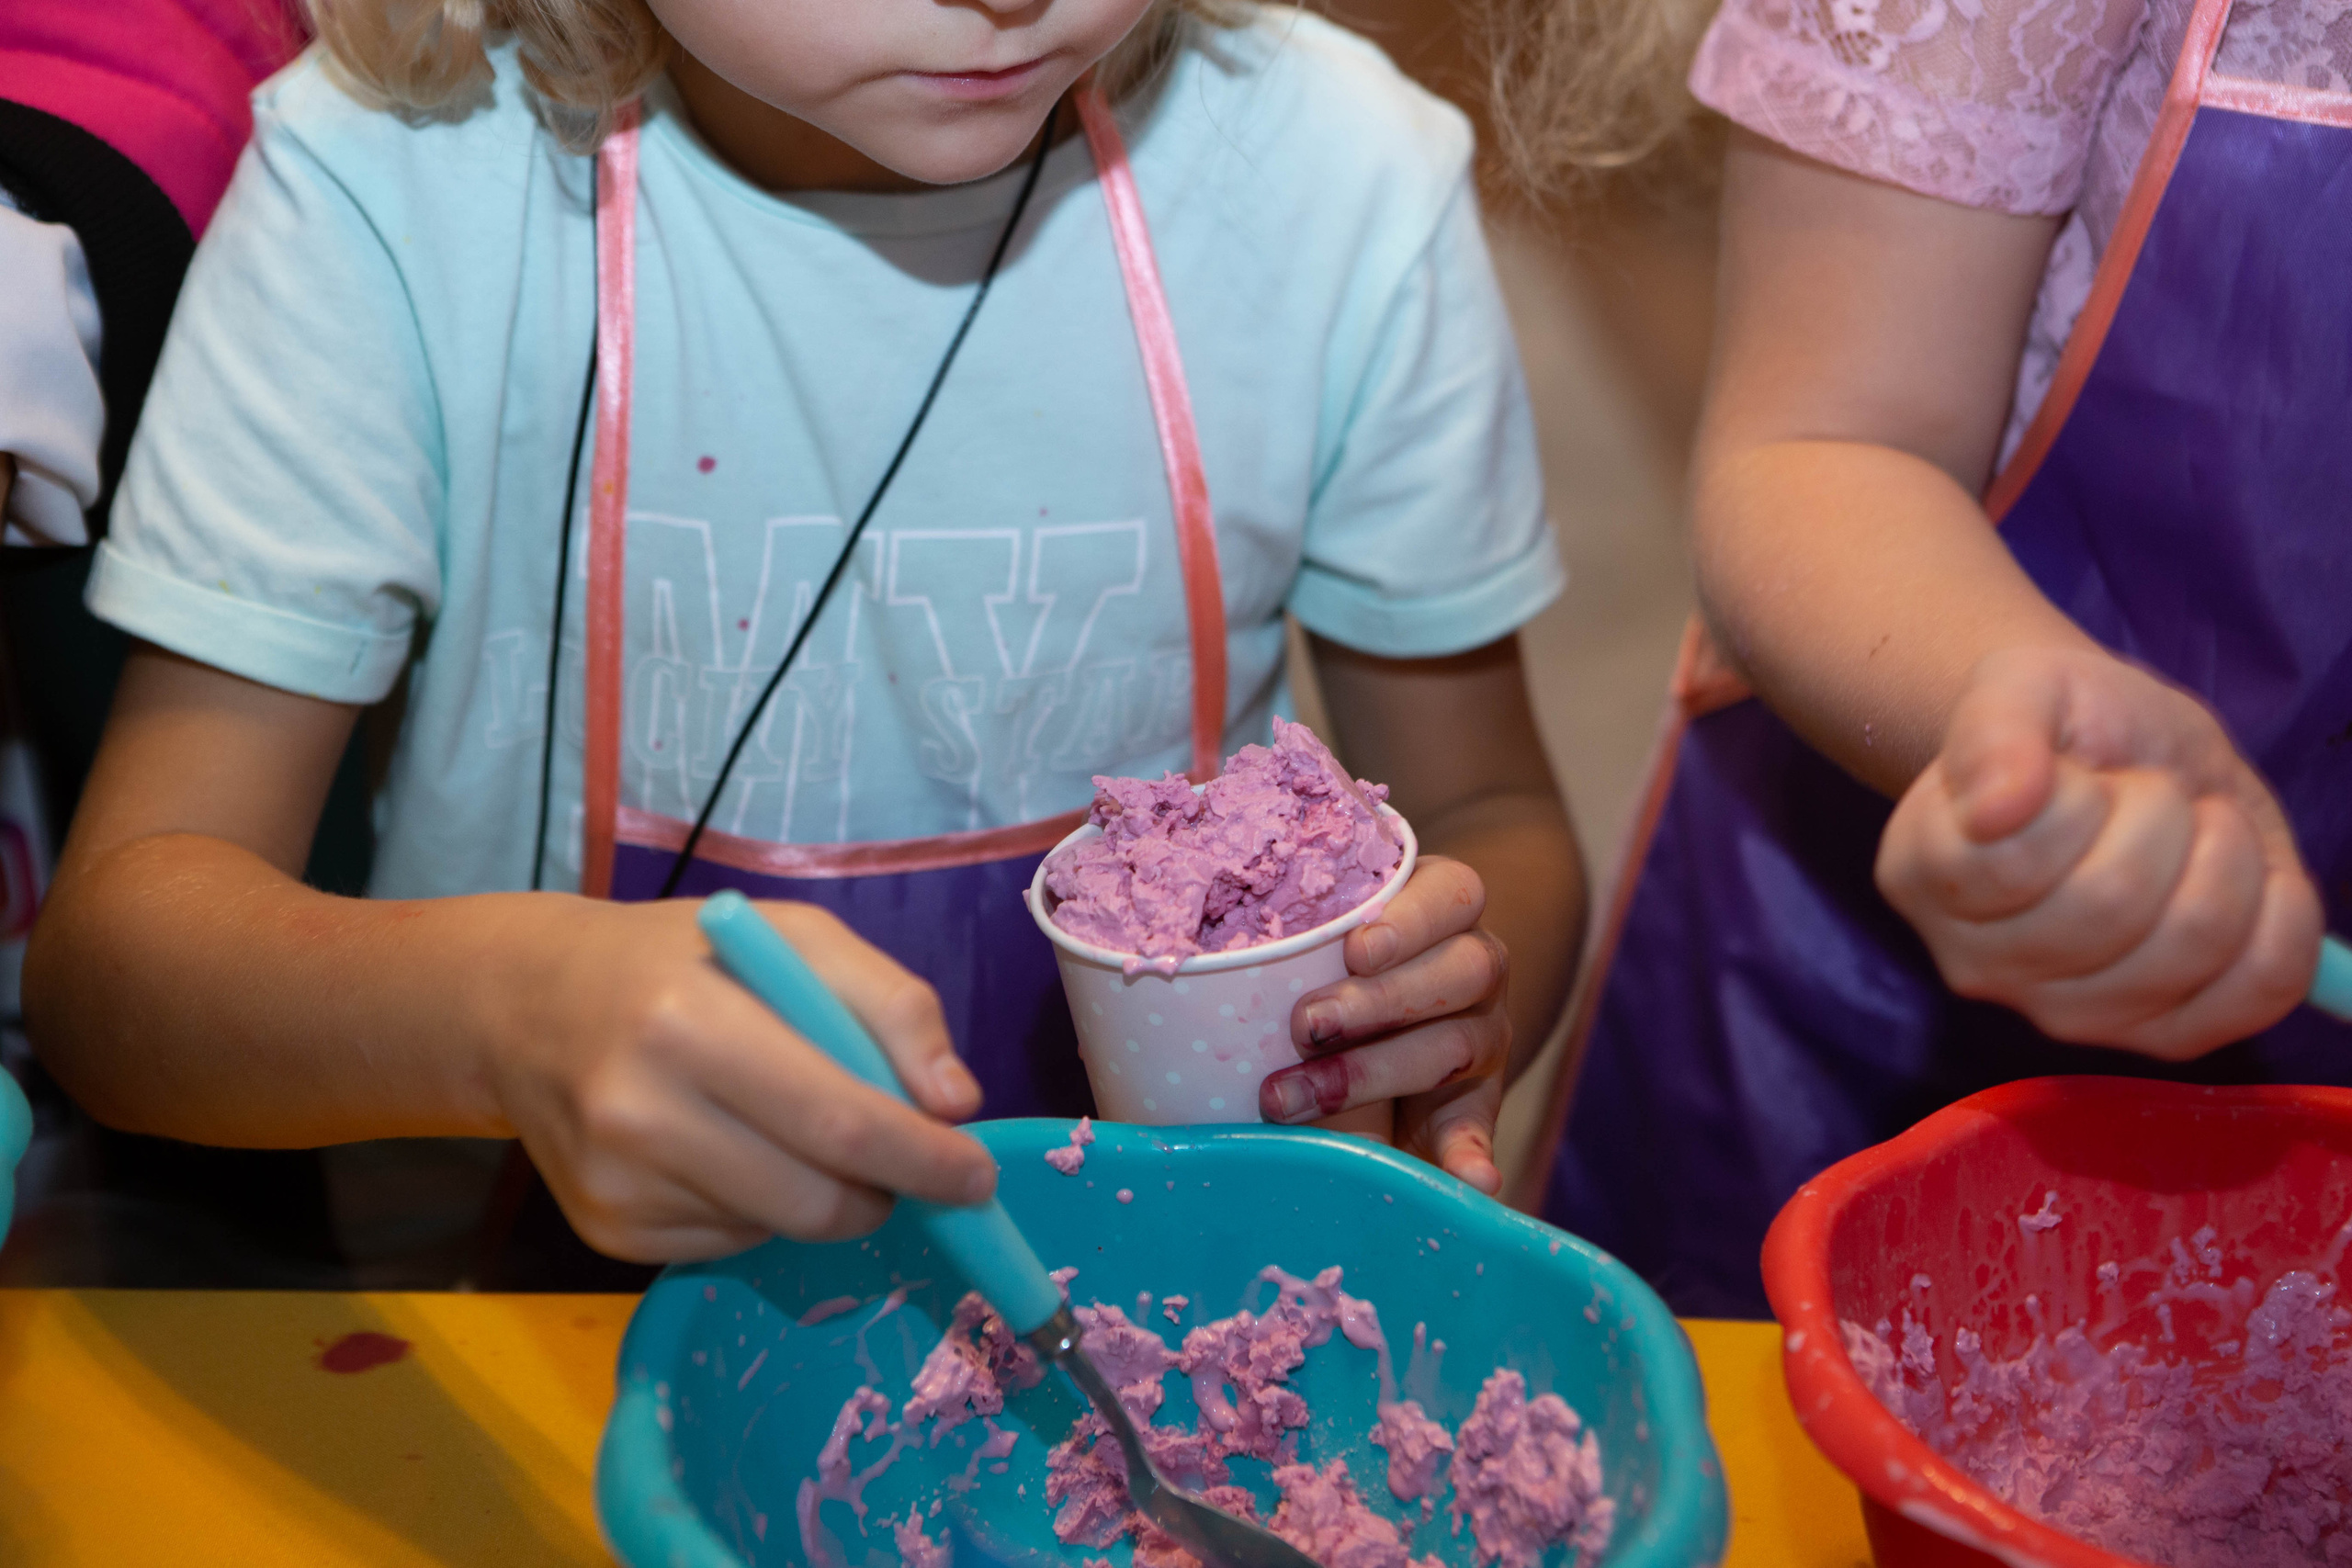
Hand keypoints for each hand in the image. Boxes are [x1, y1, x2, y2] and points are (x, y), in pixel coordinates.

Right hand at [484, 897, 996, 1260]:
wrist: (526, 1005)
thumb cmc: (682, 960)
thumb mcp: (793, 937)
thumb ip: (890, 1005)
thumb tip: (956, 1104)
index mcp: (689, 1021)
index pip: (838, 1119)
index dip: (924, 1159)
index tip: (976, 1175)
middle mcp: (640, 1111)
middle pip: (816, 1198)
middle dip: (888, 1192)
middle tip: (906, 1166)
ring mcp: (616, 1184)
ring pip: (780, 1230)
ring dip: (825, 1198)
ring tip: (793, 1130)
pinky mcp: (605, 1232)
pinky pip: (730, 1245)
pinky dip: (762, 1211)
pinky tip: (728, 1151)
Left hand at [1256, 856, 1509, 1193]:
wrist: (1399, 1016)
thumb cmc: (1342, 961)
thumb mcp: (1333, 933)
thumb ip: (1304, 930)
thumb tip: (1220, 921)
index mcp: (1447, 911)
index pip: (1453, 893)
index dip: (1409, 921)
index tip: (1354, 950)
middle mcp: (1476, 967)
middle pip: (1461, 972)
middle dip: (1380, 1001)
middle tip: (1304, 1027)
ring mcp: (1483, 1035)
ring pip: (1459, 1046)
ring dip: (1377, 1074)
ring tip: (1298, 1099)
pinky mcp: (1479, 1103)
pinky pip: (1478, 1130)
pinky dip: (1470, 1157)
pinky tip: (1467, 1180)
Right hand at [1876, 646, 2322, 1057]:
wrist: (2123, 757)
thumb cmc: (2064, 724)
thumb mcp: (2020, 682)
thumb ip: (1993, 728)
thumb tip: (1996, 808)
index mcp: (1923, 877)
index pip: (2013, 863)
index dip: (2081, 801)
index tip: (2084, 774)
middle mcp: (1979, 965)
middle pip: (2107, 907)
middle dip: (2162, 817)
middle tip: (2153, 792)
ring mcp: (2069, 1014)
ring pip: (2185, 949)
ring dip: (2227, 858)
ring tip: (2201, 827)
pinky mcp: (2161, 1039)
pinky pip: (2252, 998)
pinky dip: (2284, 924)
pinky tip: (2261, 879)